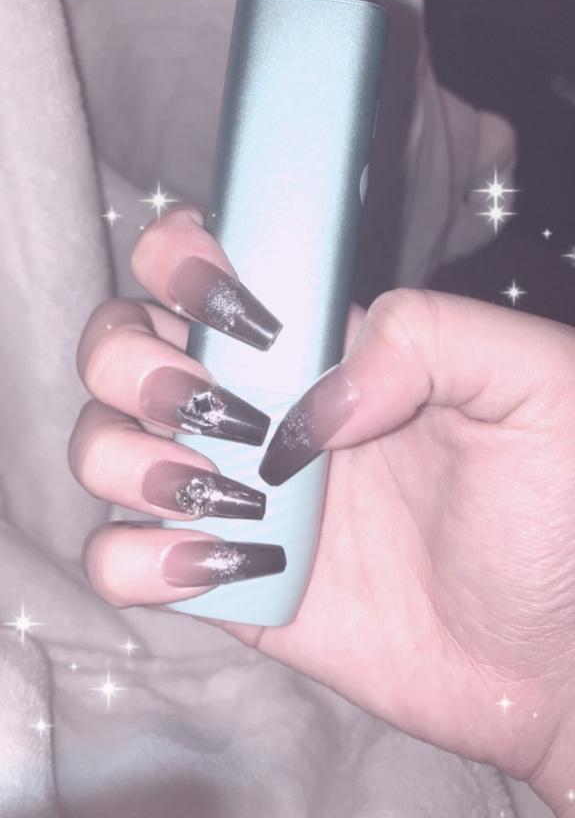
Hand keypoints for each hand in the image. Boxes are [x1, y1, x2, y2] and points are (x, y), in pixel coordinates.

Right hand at [70, 205, 574, 815]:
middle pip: (122, 347)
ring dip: (126, 457)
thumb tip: (316, 399)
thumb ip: (435, 337)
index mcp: (320, 345)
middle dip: (132, 362)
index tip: (223, 305)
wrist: (555, 655)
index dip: (178, 260)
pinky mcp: (224, 583)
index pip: (202, 266)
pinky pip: (119, 560)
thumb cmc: (558, 511)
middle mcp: (260, 409)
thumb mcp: (535, 386)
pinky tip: (217, 564)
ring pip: (102, 444)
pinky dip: (135, 558)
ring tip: (223, 493)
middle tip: (212, 406)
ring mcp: (235, 495)